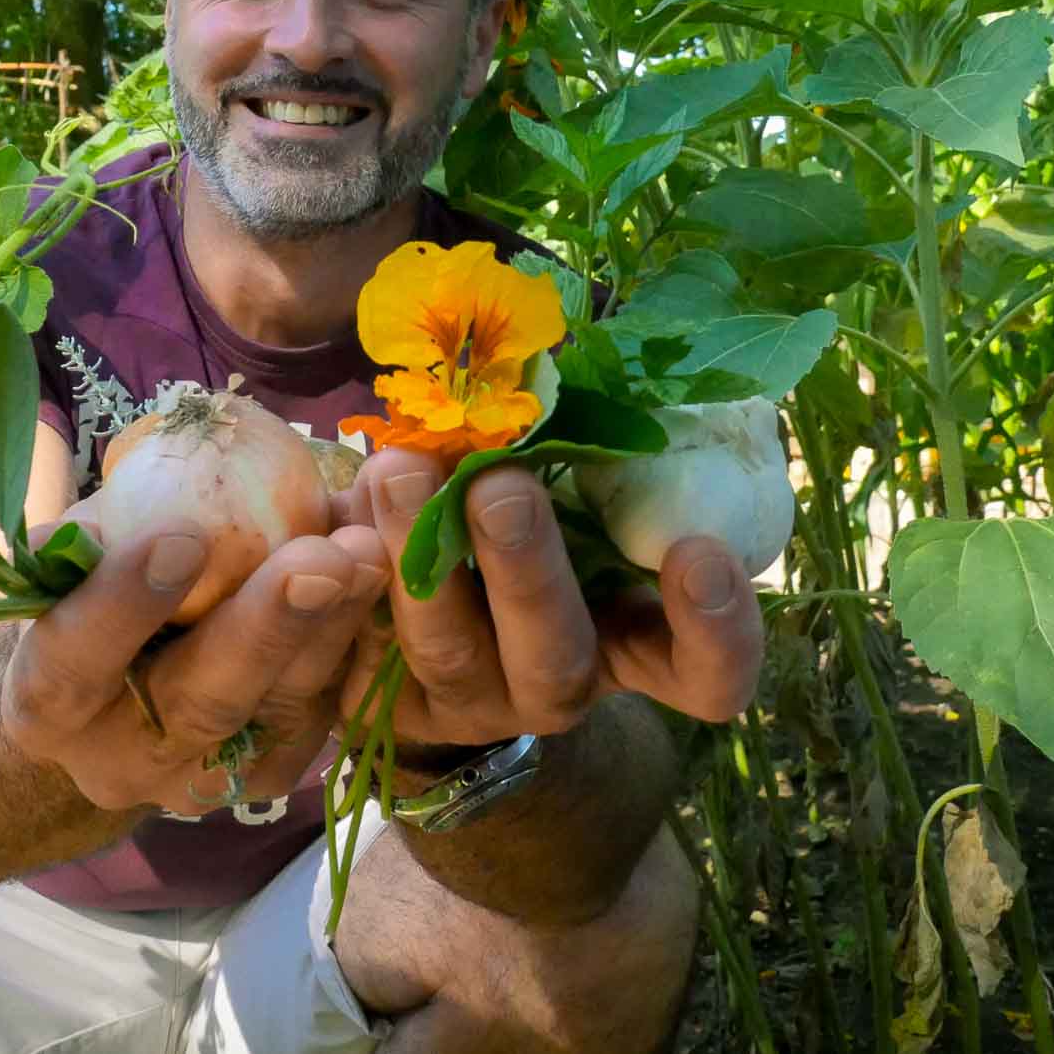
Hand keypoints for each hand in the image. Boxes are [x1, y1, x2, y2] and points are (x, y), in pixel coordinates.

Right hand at [0, 497, 390, 814]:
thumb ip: (92, 540)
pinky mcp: (271, 774)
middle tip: (320, 559)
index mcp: (48, 706)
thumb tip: (125, 499)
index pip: (73, 665)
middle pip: (200, 703)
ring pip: (279, 710)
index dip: (123, 606)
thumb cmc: (86, 600)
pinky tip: (381, 577)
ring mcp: (203, 778)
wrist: (109, 695)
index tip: (180, 537)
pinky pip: (322, 712)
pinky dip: (355, 642)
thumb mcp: (71, 566)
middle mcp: (122, 761)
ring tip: (368, 552)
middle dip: (267, 626)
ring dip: (332, 628)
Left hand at [341, 449, 763, 746]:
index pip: (704, 674)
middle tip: (500, 486)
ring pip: (446, 649)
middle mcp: (555, 680)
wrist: (410, 618)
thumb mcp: (571, 492)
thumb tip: (562, 353)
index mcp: (631, 642)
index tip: (697, 552)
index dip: (717, 633)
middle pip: (557, 656)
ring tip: (397, 468)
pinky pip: (356, 646)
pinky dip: (345, 570)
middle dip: (528, 570)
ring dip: (419, 558)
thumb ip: (583, 450)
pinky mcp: (375, 700)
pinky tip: (337, 507)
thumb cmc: (523, 522)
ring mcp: (463, 699)